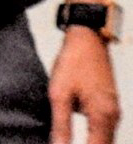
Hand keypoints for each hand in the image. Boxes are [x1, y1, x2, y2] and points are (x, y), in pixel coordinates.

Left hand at [52, 27, 119, 143]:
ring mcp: (113, 111)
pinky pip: (105, 131)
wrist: (87, 40)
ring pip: (107, 140)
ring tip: (68, 143)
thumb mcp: (59, 94)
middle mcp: (113, 116)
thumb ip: (61, 125)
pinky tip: (81, 138)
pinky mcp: (110, 106)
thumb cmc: (73, 62)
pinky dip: (95, 138)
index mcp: (102, 116)